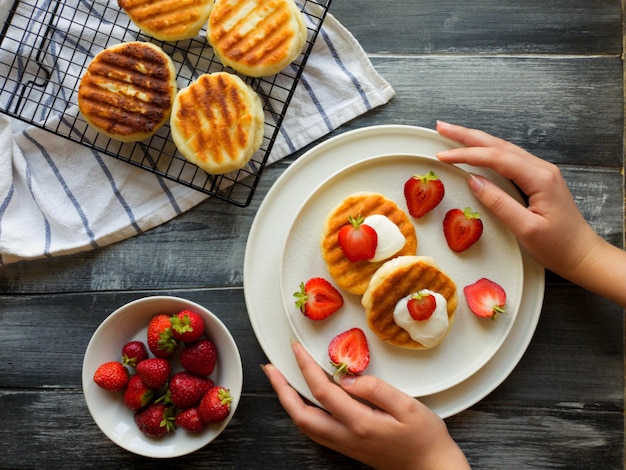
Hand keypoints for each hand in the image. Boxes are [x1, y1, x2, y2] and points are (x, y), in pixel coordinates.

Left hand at [262, 341, 469, 469]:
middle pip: (301, 414)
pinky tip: (301, 401)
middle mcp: (346, 437)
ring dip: (287, 402)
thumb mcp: (408, 406)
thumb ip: (376, 389)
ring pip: (304, 425)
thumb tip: (347, 378)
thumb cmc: (424, 437)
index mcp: (360, 423)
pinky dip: (300, 413)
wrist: (431, 468)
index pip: (322, 391)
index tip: (296, 348)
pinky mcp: (347, 448)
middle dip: (282, 389)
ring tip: (280, 381)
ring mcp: (344, 445)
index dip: (306, 367)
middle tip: (271, 369)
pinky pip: (314, 431)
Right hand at [436, 121, 625, 306]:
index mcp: (539, 178)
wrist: (583, 254)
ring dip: (476, 141)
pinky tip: (477, 151)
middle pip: (498, 145)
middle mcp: (541, 169)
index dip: (467, 154)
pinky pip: (508, 159)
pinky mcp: (538, 180)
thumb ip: (499, 203)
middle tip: (442, 127)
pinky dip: (488, 152)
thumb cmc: (558, 246)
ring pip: (503, 149)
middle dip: (467, 135)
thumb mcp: (526, 228)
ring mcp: (541, 172)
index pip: (496, 158)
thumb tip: (474, 181)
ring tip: (453, 135)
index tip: (443, 156)